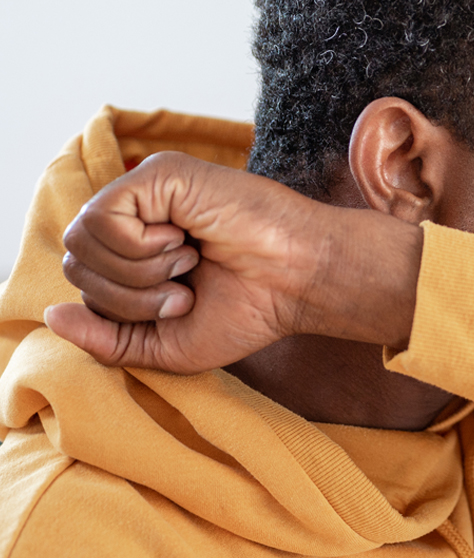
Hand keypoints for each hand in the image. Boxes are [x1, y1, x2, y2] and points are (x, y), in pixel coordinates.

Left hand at [46, 152, 421, 373]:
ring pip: (83, 240)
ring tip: (188, 264)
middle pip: (76, 262)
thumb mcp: (166, 345)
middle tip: (185, 289)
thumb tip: (51, 316)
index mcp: (138, 251)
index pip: (84, 280)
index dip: (123, 309)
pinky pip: (104, 218)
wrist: (300, 284)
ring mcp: (146, 191)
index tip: (183, 305)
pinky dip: (140, 248)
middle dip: (128, 295)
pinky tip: (183, 242)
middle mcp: (137, 216)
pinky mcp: (159, 175)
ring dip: (138, 272)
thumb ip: (106, 340)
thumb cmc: (250, 310)